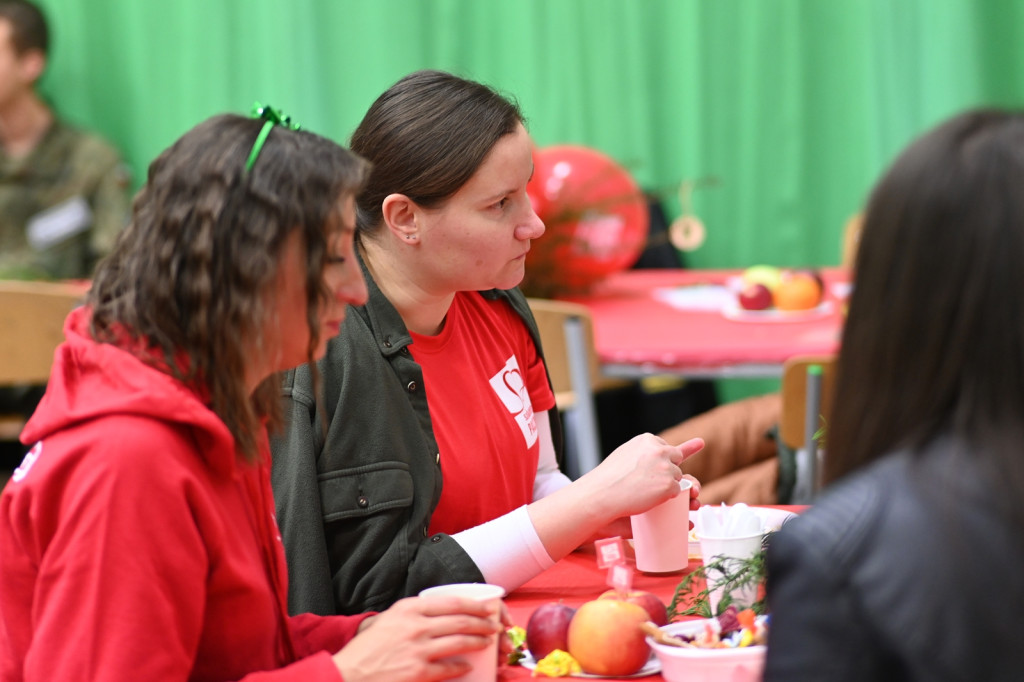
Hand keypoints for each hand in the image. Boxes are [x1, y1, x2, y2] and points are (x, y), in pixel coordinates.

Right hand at [333, 595, 499, 681]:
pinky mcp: (418, 672)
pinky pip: (448, 667)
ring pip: (459, 642)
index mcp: (409, 608)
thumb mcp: (388, 620)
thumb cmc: (367, 648)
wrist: (349, 672)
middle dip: (482, 623)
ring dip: (478, 642)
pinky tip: (468, 665)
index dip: (474, 605)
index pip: (451, 601)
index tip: (486, 608)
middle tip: (493, 626)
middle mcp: (415, 625)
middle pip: (460, 621)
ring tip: (487, 642)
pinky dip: (461, 666)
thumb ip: (412, 614)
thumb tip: (438, 614)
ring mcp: (417, 649)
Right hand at [579, 434, 703, 519]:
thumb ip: (643, 449)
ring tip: (645, 489)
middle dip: (668, 468)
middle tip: (649, 480)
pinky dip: (667, 496)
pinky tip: (650, 497)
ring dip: (666, 483)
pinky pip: (677, 490)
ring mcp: (665, 467)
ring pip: (678, 475)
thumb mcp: (625, 452)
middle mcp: (659, 450)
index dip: (659, 460)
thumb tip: (661, 446)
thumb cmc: (610, 475)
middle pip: (677, 458)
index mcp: (648, 440)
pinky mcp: (668, 484)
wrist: (602, 494)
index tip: (648, 469)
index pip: (665, 447)